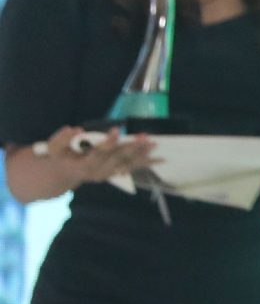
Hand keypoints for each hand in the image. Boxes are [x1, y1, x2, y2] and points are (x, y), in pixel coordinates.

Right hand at [31, 125, 154, 187]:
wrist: (64, 174)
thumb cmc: (59, 156)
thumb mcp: (54, 147)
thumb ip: (62, 138)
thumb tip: (75, 128)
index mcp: (83, 165)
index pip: (98, 153)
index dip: (108, 142)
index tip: (117, 129)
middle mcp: (98, 172)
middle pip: (117, 159)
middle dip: (131, 147)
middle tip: (144, 136)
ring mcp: (108, 174)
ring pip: (127, 164)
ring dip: (142, 154)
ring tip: (154, 144)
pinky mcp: (114, 173)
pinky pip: (132, 168)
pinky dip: (146, 163)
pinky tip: (161, 159)